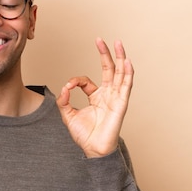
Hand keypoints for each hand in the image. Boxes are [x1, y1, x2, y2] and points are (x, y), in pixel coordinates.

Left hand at [56, 38, 132, 157]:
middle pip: (109, 70)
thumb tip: (64, 87)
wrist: (93, 150)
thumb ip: (64, 101)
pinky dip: (128, 73)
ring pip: (120, 74)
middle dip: (106, 54)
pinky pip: (126, 86)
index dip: (76, 80)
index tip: (68, 86)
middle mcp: (108, 95)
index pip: (87, 81)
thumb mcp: (68, 115)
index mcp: (97, 97)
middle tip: (101, 40)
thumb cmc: (84, 135)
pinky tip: (127, 61)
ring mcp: (116, 98)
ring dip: (120, 58)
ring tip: (119, 43)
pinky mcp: (121, 104)